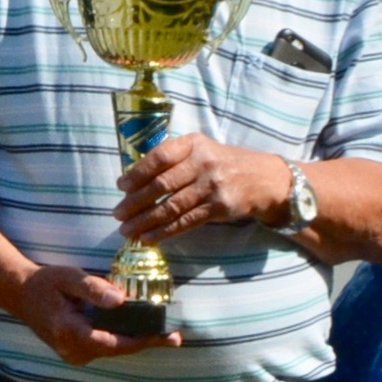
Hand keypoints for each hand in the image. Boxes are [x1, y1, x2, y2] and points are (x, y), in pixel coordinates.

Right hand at [18, 260, 175, 364]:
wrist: (19, 294)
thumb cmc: (44, 283)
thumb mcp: (68, 278)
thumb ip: (94, 288)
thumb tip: (121, 300)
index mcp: (71, 333)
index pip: (115, 342)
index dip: (144, 340)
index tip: (168, 336)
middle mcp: (73, 350)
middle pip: (119, 349)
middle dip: (147, 342)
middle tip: (175, 337)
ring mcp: (74, 354)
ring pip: (113, 350)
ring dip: (137, 341)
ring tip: (164, 333)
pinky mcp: (76, 352)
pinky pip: (105, 347)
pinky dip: (123, 339)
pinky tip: (140, 330)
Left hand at [119, 136, 291, 246]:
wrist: (264, 179)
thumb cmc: (223, 164)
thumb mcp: (201, 150)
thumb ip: (173, 160)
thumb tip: (133, 181)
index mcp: (194, 144)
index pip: (160, 157)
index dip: (137, 173)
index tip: (121, 186)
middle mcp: (203, 163)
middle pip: (162, 185)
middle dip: (135, 201)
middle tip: (117, 213)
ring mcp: (212, 186)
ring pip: (171, 206)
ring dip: (145, 221)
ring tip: (126, 230)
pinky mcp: (219, 207)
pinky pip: (185, 222)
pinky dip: (164, 232)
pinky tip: (148, 238)